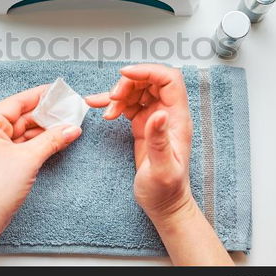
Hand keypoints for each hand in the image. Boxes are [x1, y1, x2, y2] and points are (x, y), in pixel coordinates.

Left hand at [0, 85, 81, 264]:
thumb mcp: (29, 159)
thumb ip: (52, 139)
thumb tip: (71, 128)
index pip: (15, 103)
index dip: (38, 96)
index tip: (56, 91)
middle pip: (17, 117)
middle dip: (43, 116)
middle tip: (66, 111)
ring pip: (18, 133)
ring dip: (40, 131)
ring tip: (64, 127)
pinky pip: (15, 146)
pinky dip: (32, 143)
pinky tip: (50, 141)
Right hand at [85, 64, 193, 222]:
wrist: (163, 204)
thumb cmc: (166, 190)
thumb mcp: (162, 169)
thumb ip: (159, 140)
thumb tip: (159, 113)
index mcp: (177, 119)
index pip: (169, 80)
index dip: (148, 71)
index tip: (125, 75)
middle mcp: (168, 114)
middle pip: (150, 80)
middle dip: (128, 83)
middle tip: (113, 99)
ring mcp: (155, 117)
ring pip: (138, 90)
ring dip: (119, 94)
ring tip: (106, 110)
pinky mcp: (143, 124)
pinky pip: (128, 104)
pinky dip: (113, 103)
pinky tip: (98, 105)